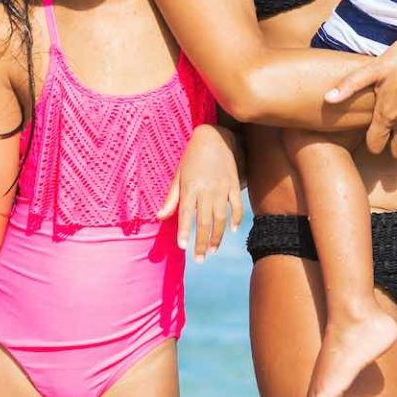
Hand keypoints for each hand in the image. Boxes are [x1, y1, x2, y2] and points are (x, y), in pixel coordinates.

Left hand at [159, 121, 242, 257]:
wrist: (214, 136)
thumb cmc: (192, 156)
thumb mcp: (178, 174)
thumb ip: (171, 198)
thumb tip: (160, 217)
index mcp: (189, 187)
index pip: (185, 214)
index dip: (184, 231)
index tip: (183, 247)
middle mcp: (205, 190)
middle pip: (204, 221)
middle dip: (201, 243)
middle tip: (200, 260)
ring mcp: (221, 188)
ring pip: (220, 218)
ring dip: (217, 236)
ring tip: (212, 251)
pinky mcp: (233, 184)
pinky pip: (236, 205)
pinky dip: (235, 219)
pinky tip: (232, 231)